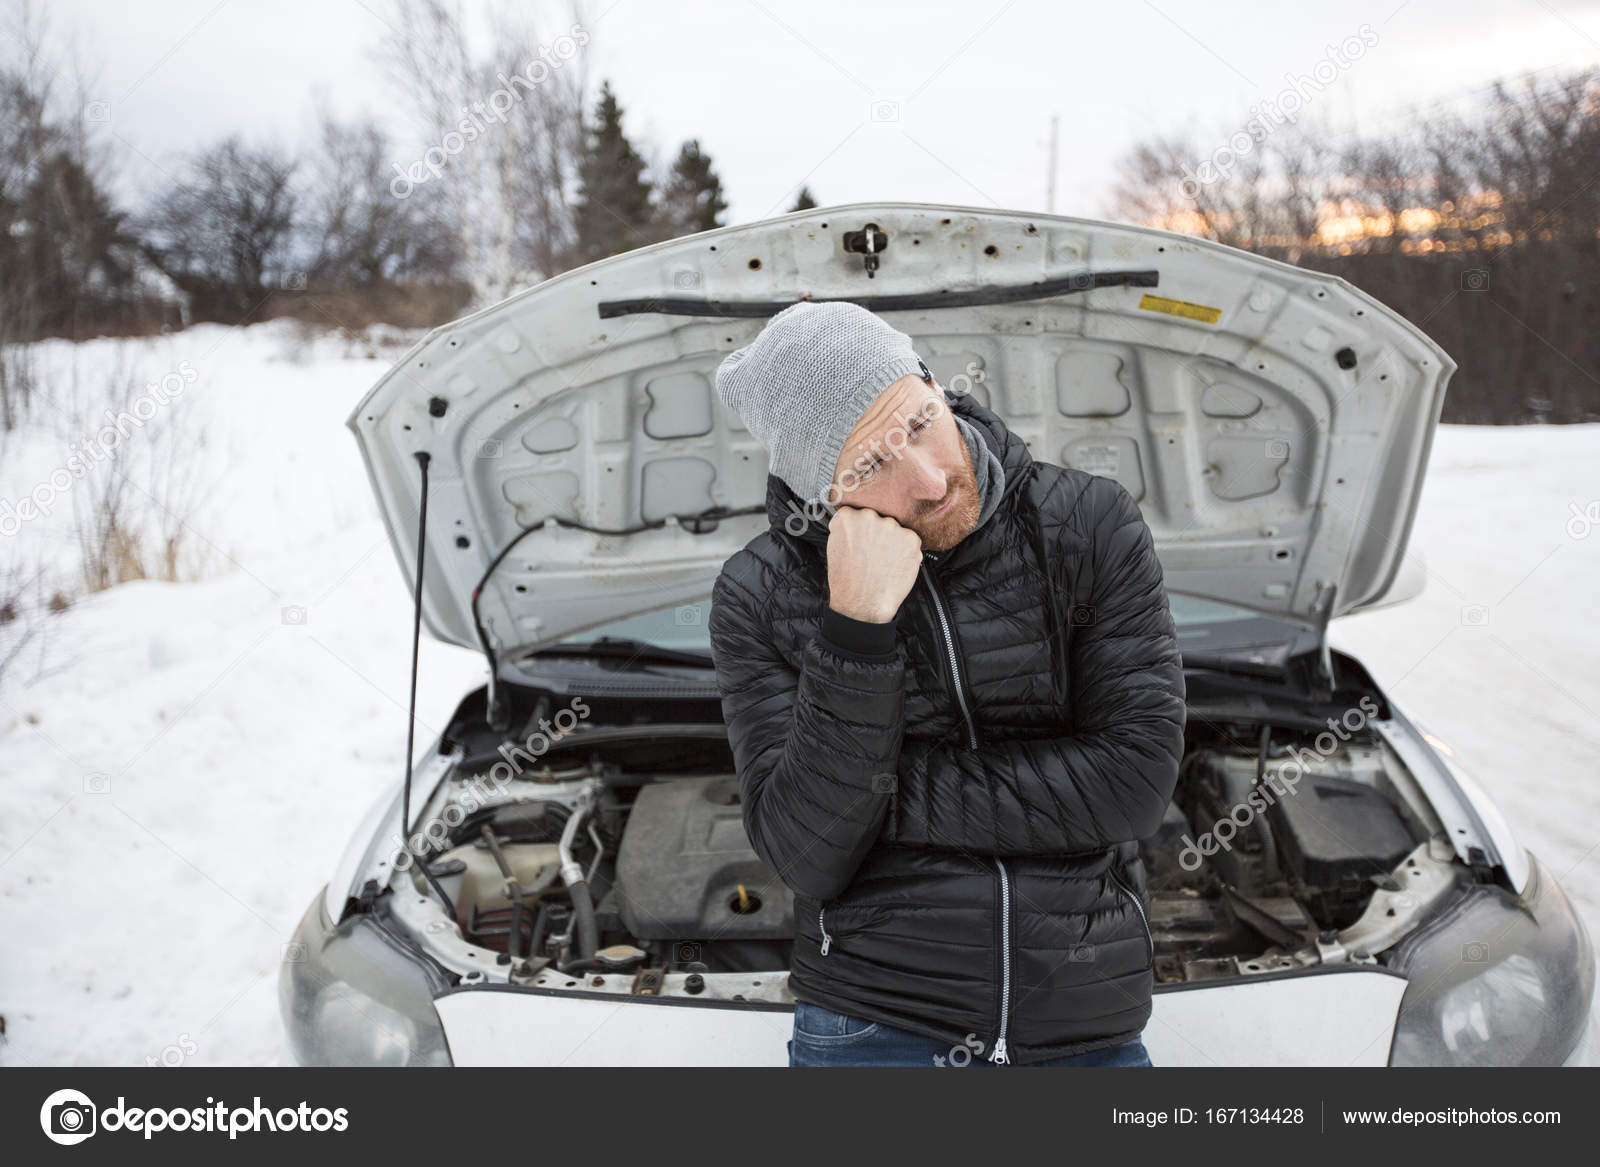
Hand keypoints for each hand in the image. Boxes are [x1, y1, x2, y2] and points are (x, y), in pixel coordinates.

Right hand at [825, 506, 922, 623]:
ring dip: (892, 541)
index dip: (859, 529)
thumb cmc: (847, 581)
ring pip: (894, 529)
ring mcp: (892, 526)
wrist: (863, 604)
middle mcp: (869, 517)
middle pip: (877, 519)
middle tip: (872, 554)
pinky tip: (895, 565)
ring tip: (883, 562)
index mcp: (847, 518)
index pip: (855, 513)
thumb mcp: (834, 548)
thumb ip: (846, 530)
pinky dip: (905, 551)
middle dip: (876, 533)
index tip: (860, 540)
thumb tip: (855, 521)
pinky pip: (910, 539)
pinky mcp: (911, 538)